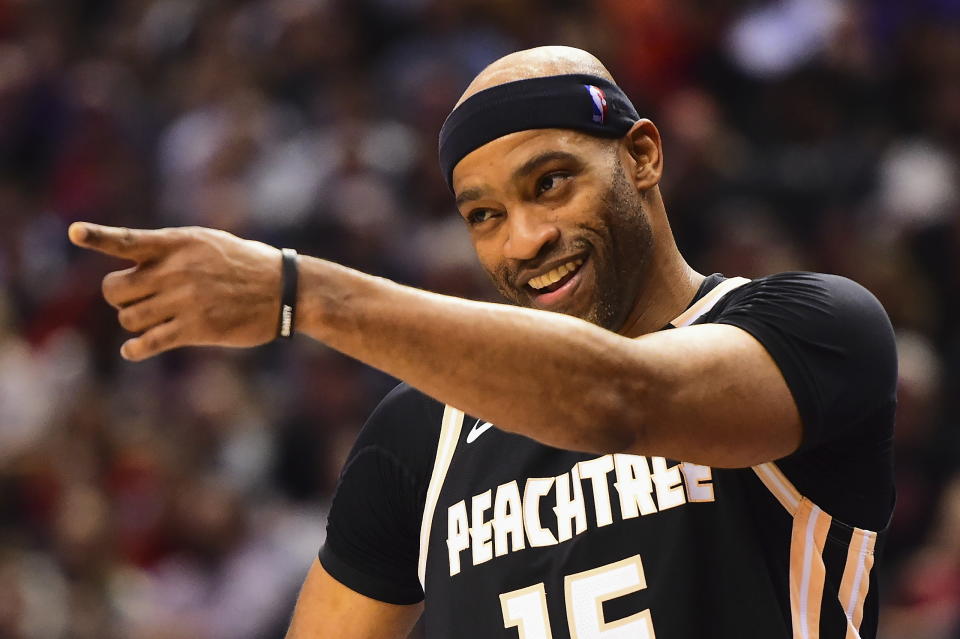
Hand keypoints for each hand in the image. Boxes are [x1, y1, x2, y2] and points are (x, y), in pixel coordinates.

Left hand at [68, 222, 282, 359]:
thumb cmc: (248, 264)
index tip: (75, 232)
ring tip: (155, 319)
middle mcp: (176, 271)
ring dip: (135, 321)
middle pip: (115, 289)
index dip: (98, 236)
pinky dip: (136, 348)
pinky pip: (148, 342)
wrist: (285, 290)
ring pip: (128, 318)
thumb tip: (135, 265)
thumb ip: (172, 250)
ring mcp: (184, 301)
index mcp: (178, 244)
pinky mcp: (195, 329)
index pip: (128, 240)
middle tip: (138, 300)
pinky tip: (134, 349)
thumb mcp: (210, 242)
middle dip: (121, 297)